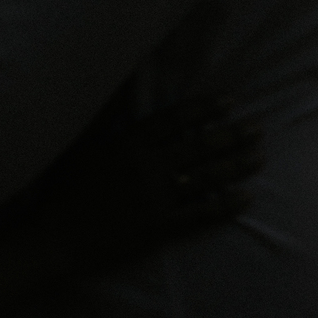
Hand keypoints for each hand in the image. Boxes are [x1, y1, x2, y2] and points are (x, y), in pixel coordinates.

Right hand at [17, 94, 263, 276]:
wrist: (57, 238)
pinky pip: (200, 214)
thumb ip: (106, 112)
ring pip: (205, 178)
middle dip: (232, 135)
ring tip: (260, 156)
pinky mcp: (160, 228)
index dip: (204, 109)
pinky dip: (225, 206)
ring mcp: (156, 199)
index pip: (175, 120)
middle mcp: (147, 168)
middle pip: (198, 147)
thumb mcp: (81, 144)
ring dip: (236, 166)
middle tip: (260, 127)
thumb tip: (123, 78)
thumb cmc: (66, 188)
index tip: (230, 101)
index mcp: (128, 144)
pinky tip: (246, 197)